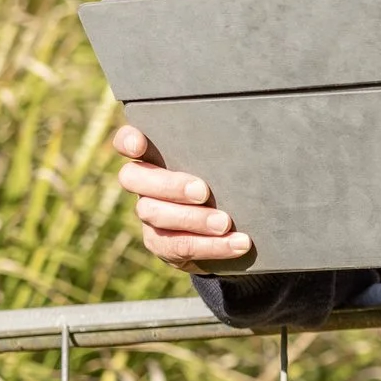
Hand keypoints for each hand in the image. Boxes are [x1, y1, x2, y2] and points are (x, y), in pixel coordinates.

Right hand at [114, 125, 251, 272]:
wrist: (232, 226)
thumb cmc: (228, 180)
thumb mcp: (224, 164)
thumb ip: (222, 153)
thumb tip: (253, 135)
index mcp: (156, 157)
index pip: (127, 142)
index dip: (127, 141)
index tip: (138, 144)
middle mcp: (145, 185)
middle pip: (135, 179)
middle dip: (169, 185)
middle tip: (202, 191)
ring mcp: (150, 215)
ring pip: (156, 215)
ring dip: (194, 219)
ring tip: (225, 223)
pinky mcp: (163, 243)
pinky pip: (180, 246)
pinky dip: (212, 246)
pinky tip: (237, 244)